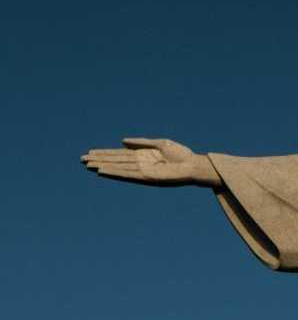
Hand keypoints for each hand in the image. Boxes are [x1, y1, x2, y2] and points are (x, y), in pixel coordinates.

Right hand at [81, 138, 221, 187]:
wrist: (194, 165)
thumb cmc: (182, 155)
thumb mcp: (160, 144)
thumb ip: (141, 142)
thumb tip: (122, 141)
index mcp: (143, 156)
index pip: (120, 155)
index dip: (105, 154)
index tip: (90, 152)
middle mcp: (141, 164)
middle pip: (116, 161)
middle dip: (100, 160)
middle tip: (82, 159)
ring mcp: (143, 172)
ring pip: (118, 168)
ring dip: (103, 166)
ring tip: (88, 165)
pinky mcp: (147, 178)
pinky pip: (128, 175)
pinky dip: (115, 173)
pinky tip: (103, 171)